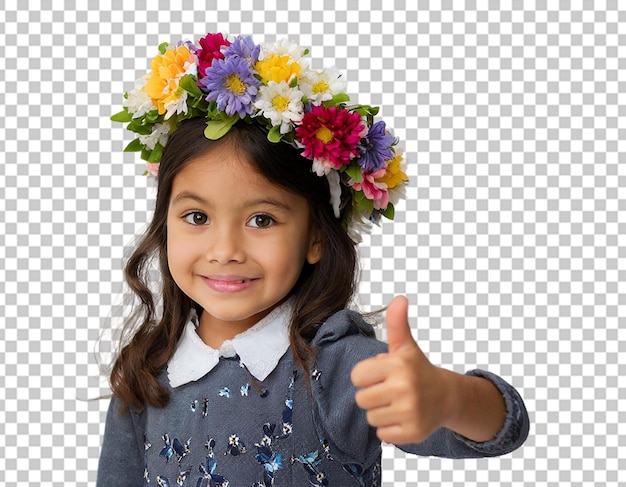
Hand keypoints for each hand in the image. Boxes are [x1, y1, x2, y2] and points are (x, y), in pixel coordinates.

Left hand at [350, 296, 453, 443]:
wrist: (446, 397)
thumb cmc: (417, 369)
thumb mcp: (405, 346)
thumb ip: (397, 323)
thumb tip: (400, 298)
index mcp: (398, 364)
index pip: (356, 376)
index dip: (366, 376)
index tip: (382, 374)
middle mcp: (405, 388)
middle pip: (361, 399)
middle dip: (372, 395)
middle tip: (390, 390)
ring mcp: (410, 412)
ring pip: (370, 418)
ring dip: (380, 412)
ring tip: (397, 403)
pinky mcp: (413, 433)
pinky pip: (382, 434)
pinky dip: (390, 429)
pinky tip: (404, 417)